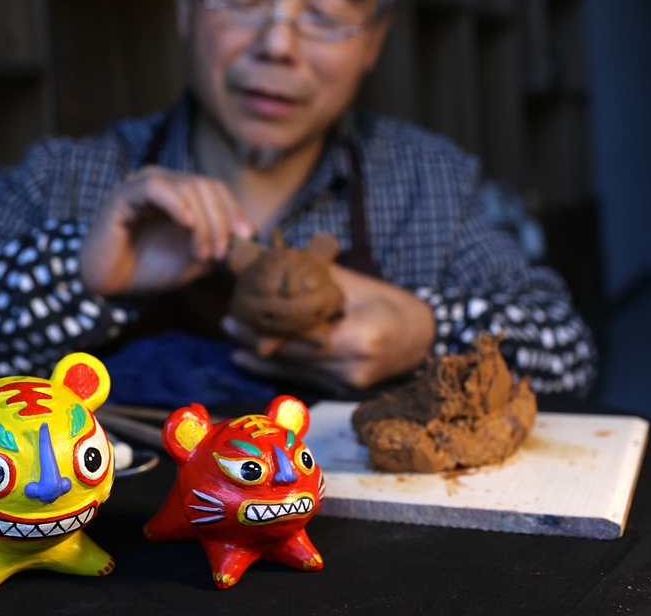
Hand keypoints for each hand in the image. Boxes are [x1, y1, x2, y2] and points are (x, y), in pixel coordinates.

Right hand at [81, 166, 252, 295]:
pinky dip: (177, 204)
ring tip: (202, 253)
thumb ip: (217, 245)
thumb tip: (244, 238)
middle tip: (220, 253)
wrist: (110, 286)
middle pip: (205, 186)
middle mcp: (163, 183)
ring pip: (187, 186)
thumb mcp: (194, 260)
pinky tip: (187, 224)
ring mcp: (143, 185)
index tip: (246, 236)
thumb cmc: (149, 269)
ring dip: (203, 222)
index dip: (234, 209)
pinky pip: (156, 187)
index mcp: (180, 194)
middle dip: (220, 220)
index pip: (215, 189)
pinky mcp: (123, 195)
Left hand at [224, 264, 434, 390]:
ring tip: (232, 338)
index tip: (240, 310)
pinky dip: (275, 368)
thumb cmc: (391, 305)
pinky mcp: (341, 393)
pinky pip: (301, 379)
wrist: (422, 340)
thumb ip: (318, 277)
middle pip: (293, 356)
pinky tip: (247, 359)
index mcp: (359, 340)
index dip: (268, 325)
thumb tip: (275, 258)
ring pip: (293, 371)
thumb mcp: (358, 285)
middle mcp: (352, 370)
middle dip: (256, 340)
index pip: (302, 335)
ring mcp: (347, 386)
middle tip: (229, 322)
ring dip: (260, 356)